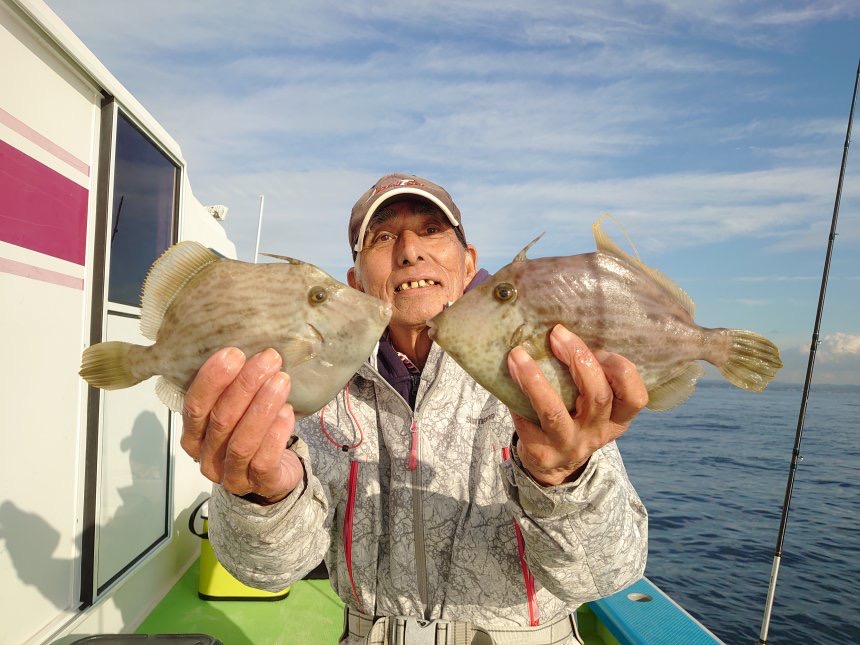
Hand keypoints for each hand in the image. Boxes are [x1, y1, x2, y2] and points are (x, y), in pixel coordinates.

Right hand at [180, 347, 303, 502]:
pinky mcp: (258, 484)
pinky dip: (276, 433)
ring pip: (243, 440)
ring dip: (263, 406)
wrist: (272, 476)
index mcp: (194, 435)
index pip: (195, 406)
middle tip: (268, 359)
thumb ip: (233, 391)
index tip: (234, 353)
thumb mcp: (235, 413)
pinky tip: (288, 412)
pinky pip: (264, 459)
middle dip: (245, 385)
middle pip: (221, 419)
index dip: (212, 379)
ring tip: (281, 380)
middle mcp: (206, 456)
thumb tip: (251, 351)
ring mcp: (231, 474)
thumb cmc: (251, 434)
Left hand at [506, 325, 647, 486]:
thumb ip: (590, 376)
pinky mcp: (541, 452)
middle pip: (597, 395)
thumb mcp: (592, 405)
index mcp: (617, 419)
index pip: (635, 397)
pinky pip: (526, 420)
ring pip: (554, 411)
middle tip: (557, 334)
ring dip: (534, 379)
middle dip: (578, 358)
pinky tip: (508, 377)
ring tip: (518, 355)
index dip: (621, 370)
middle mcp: (597, 433)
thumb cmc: (574, 418)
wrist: (553, 466)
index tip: (601, 347)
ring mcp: (569, 444)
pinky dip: (516, 395)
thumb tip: (566, 328)